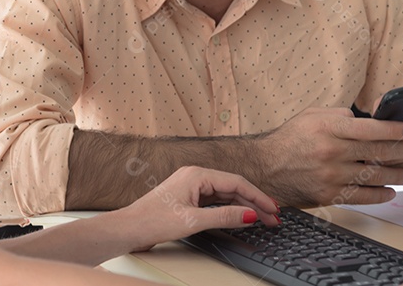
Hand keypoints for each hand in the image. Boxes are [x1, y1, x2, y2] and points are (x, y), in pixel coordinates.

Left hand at [119, 166, 279, 250]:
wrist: (129, 228)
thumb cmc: (153, 221)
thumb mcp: (193, 221)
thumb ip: (224, 217)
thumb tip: (250, 215)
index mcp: (197, 174)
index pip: (237, 183)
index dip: (258, 197)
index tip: (273, 209)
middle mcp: (195, 176)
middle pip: (233, 187)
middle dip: (255, 202)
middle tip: (273, 217)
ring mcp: (191, 186)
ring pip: (226, 193)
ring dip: (244, 205)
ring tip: (262, 218)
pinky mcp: (188, 196)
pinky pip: (216, 199)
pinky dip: (230, 208)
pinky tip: (240, 215)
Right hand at [256, 107, 402, 206]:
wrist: (264, 168)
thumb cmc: (290, 139)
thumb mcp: (313, 116)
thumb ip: (341, 116)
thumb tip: (367, 120)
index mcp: (329, 129)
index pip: (371, 129)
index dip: (395, 130)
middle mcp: (332, 152)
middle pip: (378, 153)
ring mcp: (331, 176)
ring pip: (374, 177)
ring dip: (398, 175)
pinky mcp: (328, 195)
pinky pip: (361, 197)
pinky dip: (379, 195)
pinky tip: (392, 191)